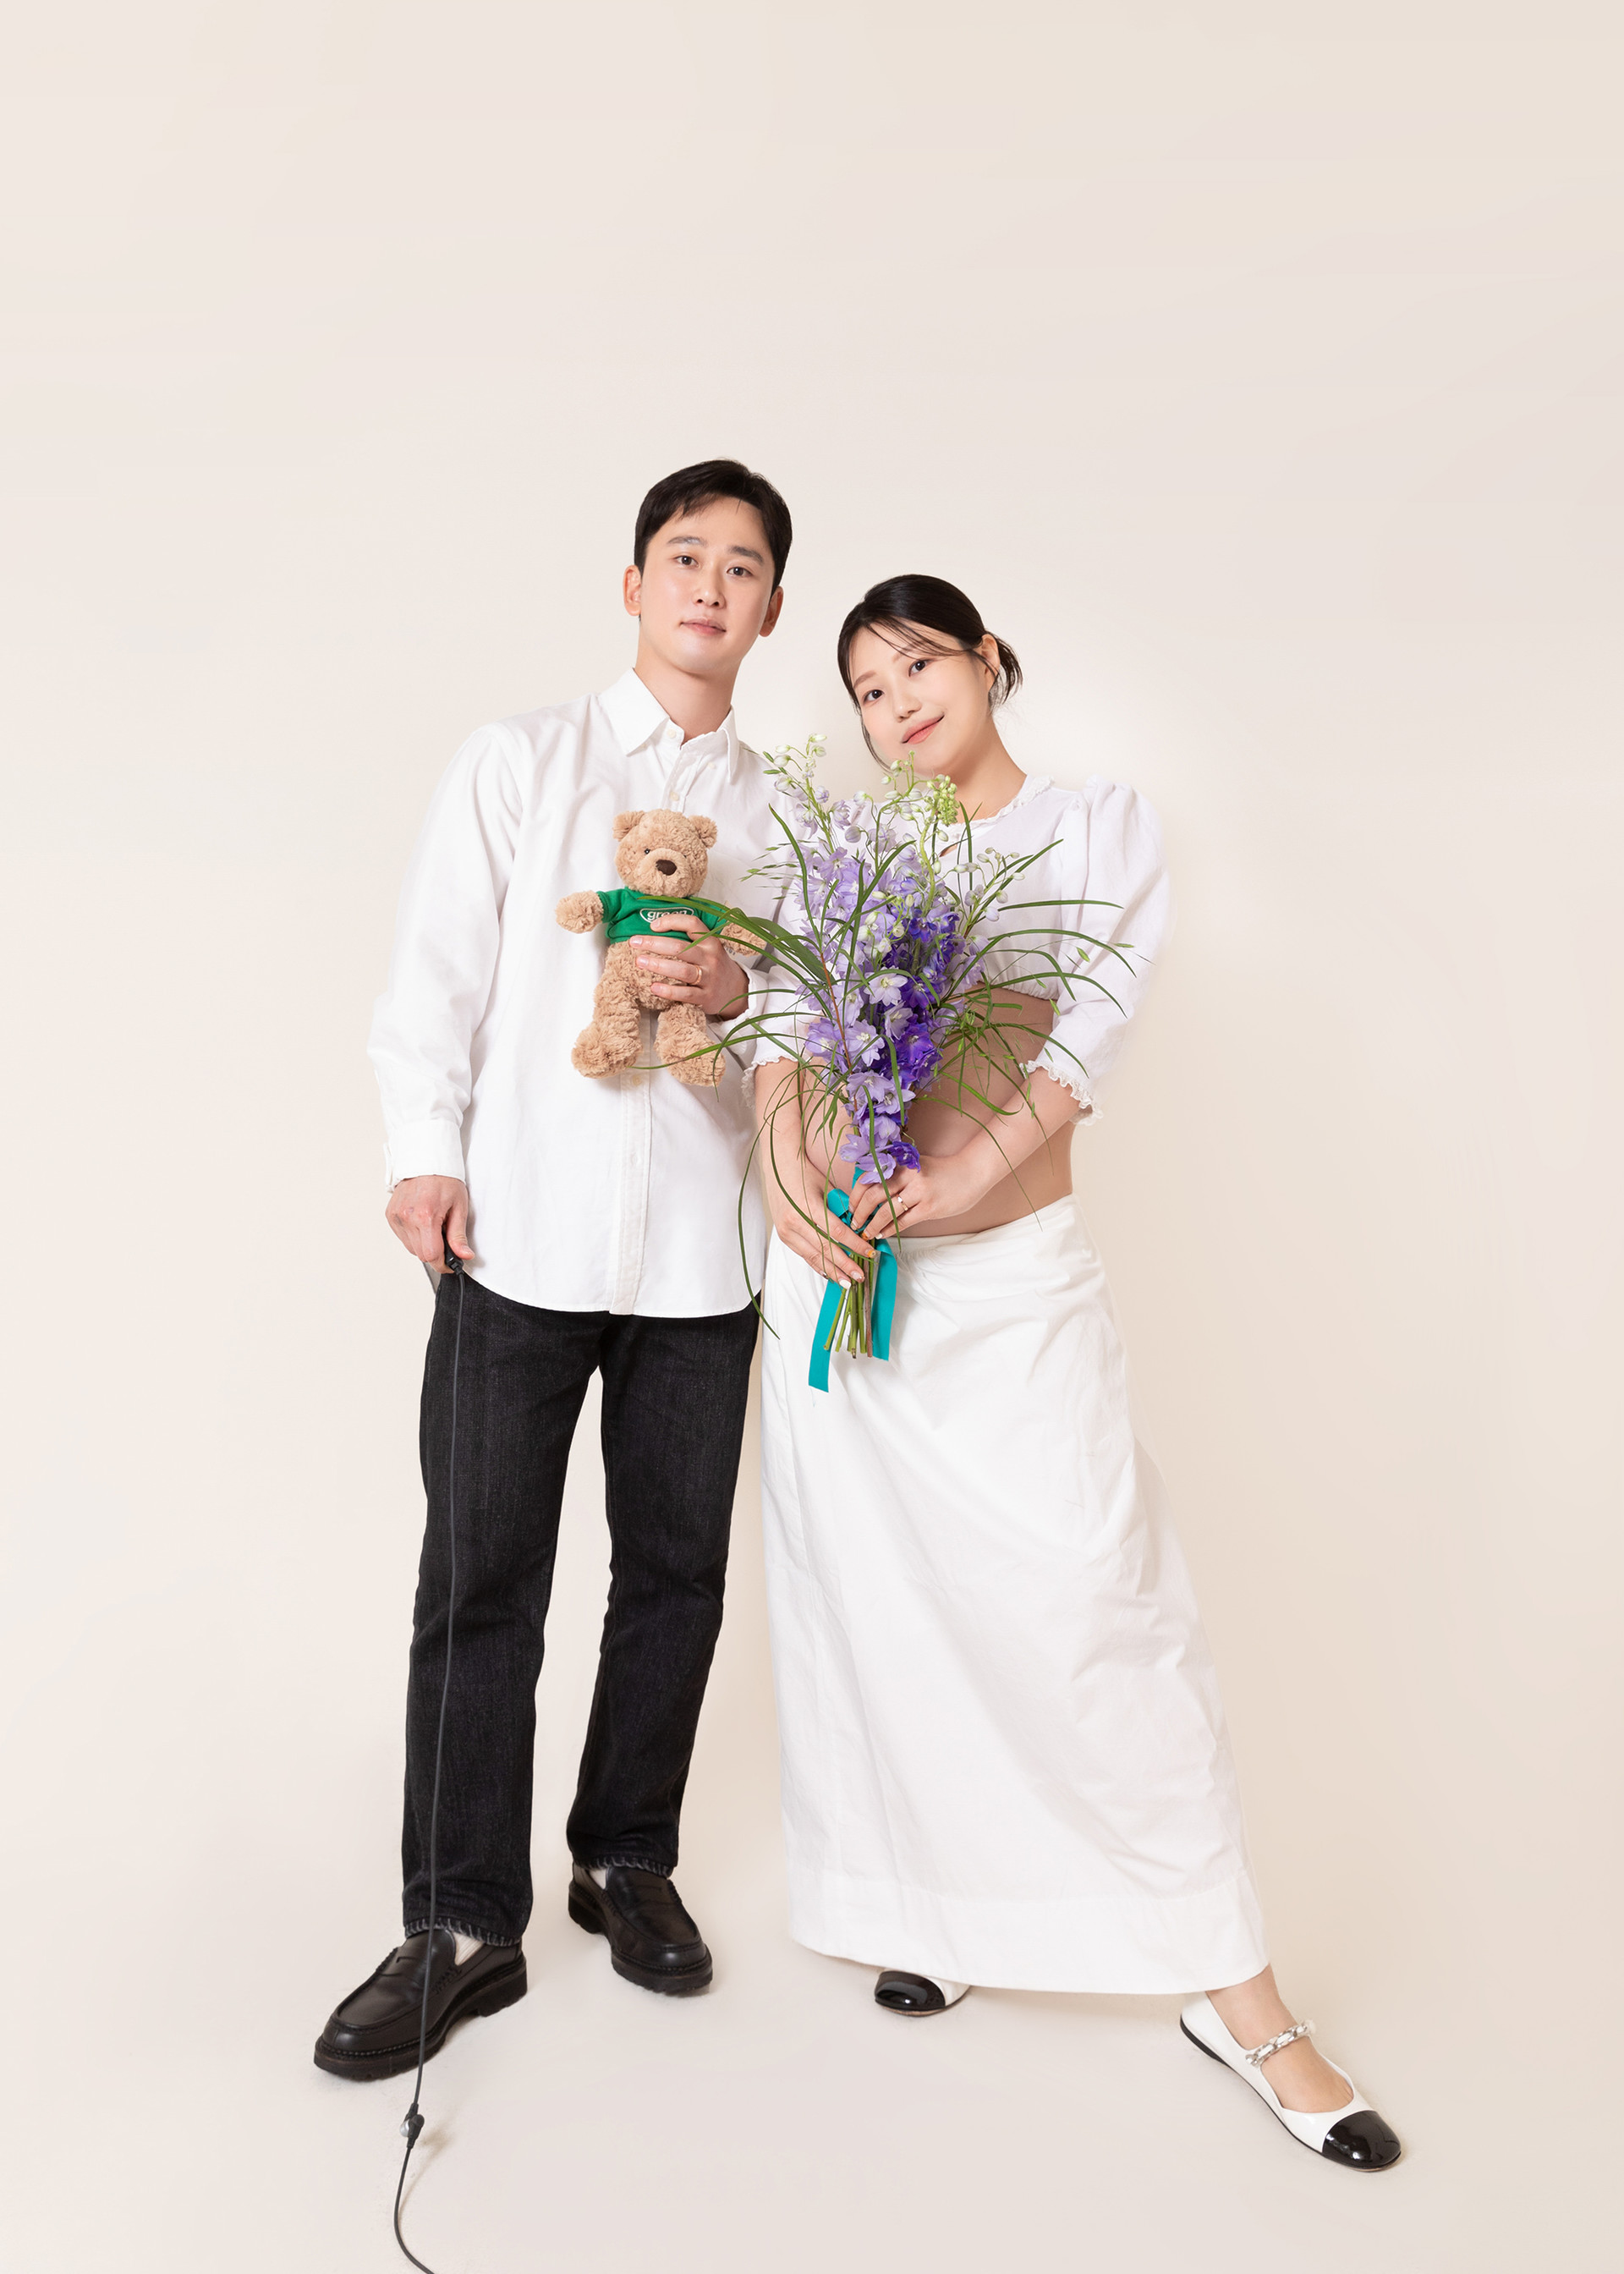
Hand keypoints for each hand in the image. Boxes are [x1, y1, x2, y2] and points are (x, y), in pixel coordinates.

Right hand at [386, 1175, 472, 1271]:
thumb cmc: (444, 1179)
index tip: (452, 1263)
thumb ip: (458, 1235)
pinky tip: (422, 1222)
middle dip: (436, 1252)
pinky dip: (414, 1236)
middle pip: (421, 1254)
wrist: (426, 1160)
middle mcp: (407, 1217)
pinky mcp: (390, 1215)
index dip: (444, 1263)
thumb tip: (464, 1256)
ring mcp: (396, 1217)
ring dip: (424, 1244)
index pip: (431, 1255)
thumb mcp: (459, 1207)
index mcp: (425, 1216)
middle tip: (445, 1236)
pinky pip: (403, 1237)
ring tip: (433, 1225)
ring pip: (411, 1248)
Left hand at [636, 913, 748, 1018]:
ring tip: (640, 962)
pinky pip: (685, 993)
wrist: (736, 991)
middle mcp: (710, 958)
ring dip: (658, 965)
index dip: (672, 921)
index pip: (692, 924)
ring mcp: (709, 978)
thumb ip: (688, 940)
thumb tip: (653, 932)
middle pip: (680, 947)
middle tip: (634, 942)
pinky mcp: (705, 996)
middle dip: (654, 943)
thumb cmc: (714, 967)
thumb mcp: (708, 949)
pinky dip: (668, 991)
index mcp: (710, 942)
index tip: (653, 925)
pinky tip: (653, 987)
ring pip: (682, 970)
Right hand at [768, 1182, 875, 1286]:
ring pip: (813, 1256)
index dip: (854, 1245)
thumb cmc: (804, 1173)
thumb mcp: (827, 1188)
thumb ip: (840, 1209)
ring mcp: (786, 1230)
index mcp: (808, 1206)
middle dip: (845, 1265)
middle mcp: (795, 1221)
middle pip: (825, 1249)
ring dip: (832, 1270)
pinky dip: (818, 1265)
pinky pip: (803, 1254)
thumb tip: (860, 1229)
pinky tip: (830, 1273)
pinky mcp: (783, 1236)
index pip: (837, 1232)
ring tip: (847, 1281)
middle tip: (860, 1276)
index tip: (869, 1253)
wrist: (777, 1166)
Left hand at [847, 1152, 993, 1237]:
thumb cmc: (942, 1171)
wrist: (972, 1172)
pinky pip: (903, 1222)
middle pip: (873, 1195)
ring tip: (866, 1233)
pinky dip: (889, 1230)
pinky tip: (882, 1234)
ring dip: (872, 1225)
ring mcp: (919, 1192)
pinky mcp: (929, 1207)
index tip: (850, 1206)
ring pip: (886, 1211)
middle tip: (854, 1223)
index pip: (868, 1178)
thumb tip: (869, 1192)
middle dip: (859, 1212)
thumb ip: (895, 1174)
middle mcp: (908, 1175)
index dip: (855, 1195)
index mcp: (901, 1163)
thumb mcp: (915, 1165)